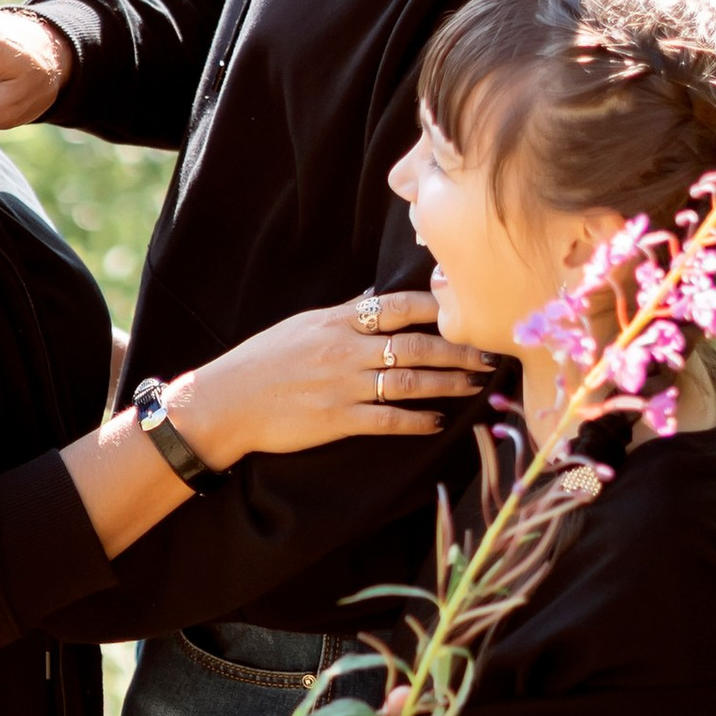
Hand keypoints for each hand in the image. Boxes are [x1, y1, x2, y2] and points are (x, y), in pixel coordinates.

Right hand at [179, 289, 490, 469]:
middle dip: (459, 349)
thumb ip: (347, 311)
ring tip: (476, 384)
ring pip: (410, 381)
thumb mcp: (304, 324)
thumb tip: (380, 294)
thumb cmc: (263, 361)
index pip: (398, 306)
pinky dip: (418, 421)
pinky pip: (389, 420)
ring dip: (449, 383)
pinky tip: (439, 422)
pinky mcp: (338, 420)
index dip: (438, 307)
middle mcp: (345, 350)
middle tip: (490, 352)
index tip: (468, 307)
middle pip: (416, 344)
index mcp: (338, 321)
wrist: (226, 402)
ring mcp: (343, 386)